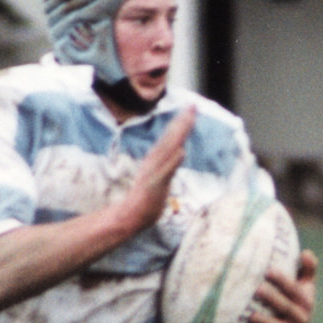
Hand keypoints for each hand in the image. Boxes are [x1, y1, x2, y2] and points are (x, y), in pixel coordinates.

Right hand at [122, 108, 197, 231]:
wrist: (130, 215)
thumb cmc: (146, 198)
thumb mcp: (160, 176)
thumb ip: (169, 164)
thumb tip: (180, 151)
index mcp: (156, 158)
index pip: (171, 137)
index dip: (181, 123)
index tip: (192, 108)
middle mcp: (155, 161)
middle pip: (171, 139)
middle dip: (182, 122)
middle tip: (192, 106)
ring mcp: (154, 172)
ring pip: (168, 150)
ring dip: (178, 136)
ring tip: (187, 120)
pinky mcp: (154, 184)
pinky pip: (165, 172)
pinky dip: (172, 162)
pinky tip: (181, 151)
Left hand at [242, 249, 318, 322]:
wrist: (297, 320)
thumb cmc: (296, 294)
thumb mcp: (305, 281)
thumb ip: (308, 267)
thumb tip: (306, 252)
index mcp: (307, 301)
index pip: (294, 290)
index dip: (283, 281)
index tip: (269, 271)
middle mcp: (301, 318)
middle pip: (286, 307)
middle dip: (273, 299)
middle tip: (258, 289)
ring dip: (266, 322)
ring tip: (252, 316)